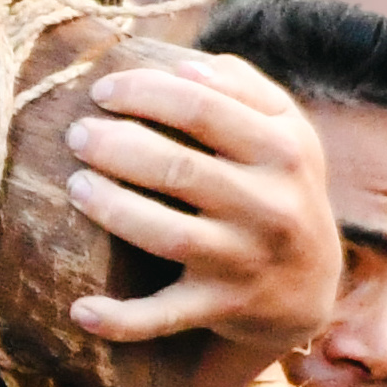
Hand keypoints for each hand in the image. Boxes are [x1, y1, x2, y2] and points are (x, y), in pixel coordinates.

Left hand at [58, 48, 337, 356]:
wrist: (311, 285)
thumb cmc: (281, 188)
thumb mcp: (287, 132)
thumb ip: (246, 88)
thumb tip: (186, 66)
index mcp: (285, 150)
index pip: (202, 107)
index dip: (143, 93)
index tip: (101, 91)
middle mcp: (271, 206)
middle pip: (178, 168)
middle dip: (116, 146)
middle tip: (77, 134)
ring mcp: (245, 261)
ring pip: (167, 235)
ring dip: (111, 209)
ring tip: (75, 185)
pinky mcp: (221, 307)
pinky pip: (165, 317)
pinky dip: (121, 320)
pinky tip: (80, 310)